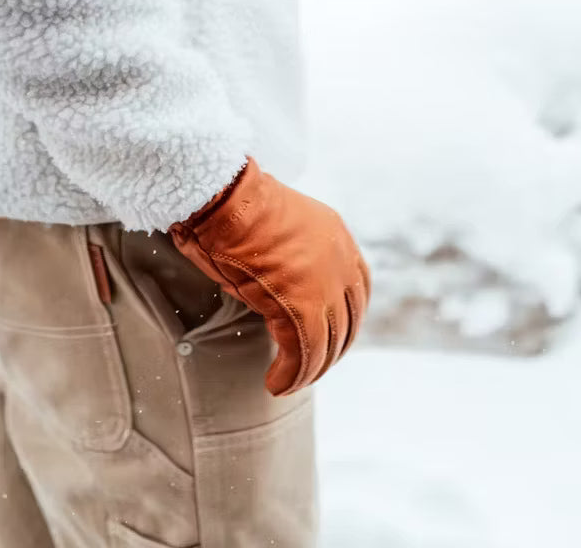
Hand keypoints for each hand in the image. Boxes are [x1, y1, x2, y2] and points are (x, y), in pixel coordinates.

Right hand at [169, 158, 370, 395]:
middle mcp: (341, 263)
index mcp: (338, 238)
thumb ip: (291, 262)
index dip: (344, 321)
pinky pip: (303, 354)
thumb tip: (277, 295)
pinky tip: (276, 383)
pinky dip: (291, 375)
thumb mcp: (277, 231)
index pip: (357, 292)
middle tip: (308, 366)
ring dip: (309, 369)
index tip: (329, 338)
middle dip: (331, 349)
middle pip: (348, 322)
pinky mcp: (302, 307)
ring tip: (287, 381)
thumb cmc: (233, 208)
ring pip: (328, 344)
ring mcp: (325, 285)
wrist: (223, 197)